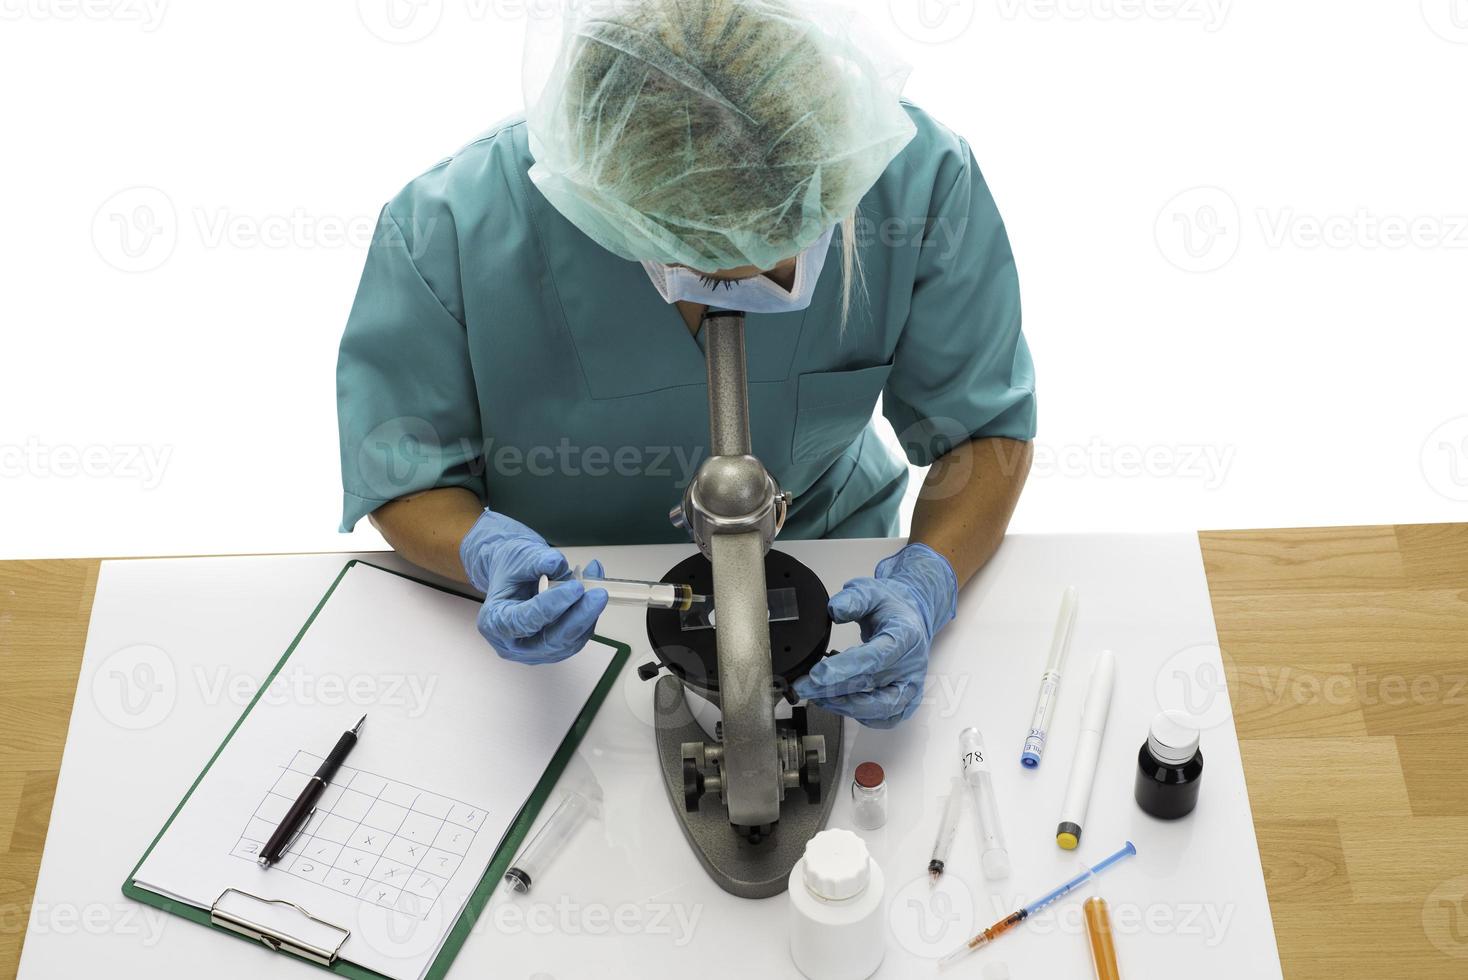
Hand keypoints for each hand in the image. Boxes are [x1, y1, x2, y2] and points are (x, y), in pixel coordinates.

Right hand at [459, 509, 607, 663]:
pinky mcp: (552, 651)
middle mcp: (512, 644)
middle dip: (579, 617)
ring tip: (597, 589)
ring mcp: (533, 652)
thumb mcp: (518, 555)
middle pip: (550, 639)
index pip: (525, 620)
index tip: (575, 587)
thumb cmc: (511, 568)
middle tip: (599, 595)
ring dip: (587, 617)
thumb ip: (536, 560)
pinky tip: (593, 596)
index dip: (552, 605)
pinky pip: (575, 640)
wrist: (514, 576)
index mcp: (495, 622)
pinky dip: (588, 619)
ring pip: (567, 643)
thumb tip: (556, 564)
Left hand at [793, 543, 957, 727]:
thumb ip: (854, 599)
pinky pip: (885, 718)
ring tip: (818, 697)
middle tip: (805, 688)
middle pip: (872, 685)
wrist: (910, 618)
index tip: (818, 674)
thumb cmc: (890, 608)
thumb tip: (835, 611)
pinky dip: (862, 717)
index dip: (846, 668)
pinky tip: (839, 704)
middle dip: (834, 690)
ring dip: (846, 706)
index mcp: (906, 636)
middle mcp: (911, 664)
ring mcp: (910, 685)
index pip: (876, 657)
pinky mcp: (906, 699)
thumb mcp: (871, 591)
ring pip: (880, 708)